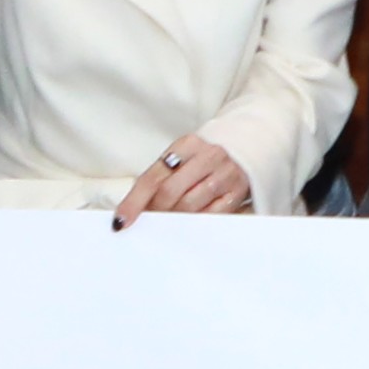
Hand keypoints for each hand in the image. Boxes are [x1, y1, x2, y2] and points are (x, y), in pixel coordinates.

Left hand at [111, 139, 253, 224]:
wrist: (247, 148)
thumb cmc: (205, 157)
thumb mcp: (183, 156)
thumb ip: (160, 177)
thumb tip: (134, 209)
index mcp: (188, 144)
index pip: (153, 177)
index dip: (134, 201)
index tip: (122, 221)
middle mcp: (208, 156)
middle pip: (169, 193)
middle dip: (155, 212)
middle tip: (149, 222)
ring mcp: (225, 175)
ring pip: (189, 206)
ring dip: (174, 219)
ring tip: (169, 222)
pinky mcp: (237, 193)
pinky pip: (210, 216)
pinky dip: (195, 223)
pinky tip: (189, 224)